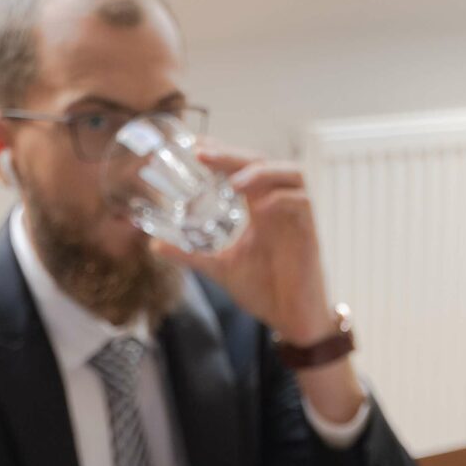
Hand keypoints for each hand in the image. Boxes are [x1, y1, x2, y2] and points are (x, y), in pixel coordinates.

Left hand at [156, 150, 336, 347]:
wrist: (292, 321)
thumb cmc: (265, 291)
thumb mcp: (220, 268)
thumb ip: (190, 254)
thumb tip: (155, 245)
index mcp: (259, 207)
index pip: (241, 167)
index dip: (221, 152)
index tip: (194, 144)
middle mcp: (278, 204)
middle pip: (260, 162)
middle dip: (232, 154)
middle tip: (202, 153)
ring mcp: (296, 216)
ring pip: (288, 172)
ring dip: (260, 171)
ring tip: (233, 180)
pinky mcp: (310, 232)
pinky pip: (301, 202)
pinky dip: (282, 199)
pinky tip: (261, 207)